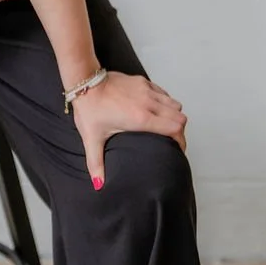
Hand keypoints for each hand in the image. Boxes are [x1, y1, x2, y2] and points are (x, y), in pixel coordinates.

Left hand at [69, 70, 186, 189]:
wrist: (85, 80)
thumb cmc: (90, 108)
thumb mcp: (92, 138)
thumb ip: (96, 163)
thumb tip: (98, 184)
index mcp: (141, 119)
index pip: (175, 129)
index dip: (180, 141)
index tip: (177, 149)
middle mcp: (148, 104)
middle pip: (180, 118)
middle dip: (179, 130)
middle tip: (172, 139)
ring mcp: (147, 91)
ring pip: (175, 104)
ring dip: (173, 115)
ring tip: (164, 125)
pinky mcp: (142, 81)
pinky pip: (163, 92)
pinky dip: (165, 102)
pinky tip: (154, 109)